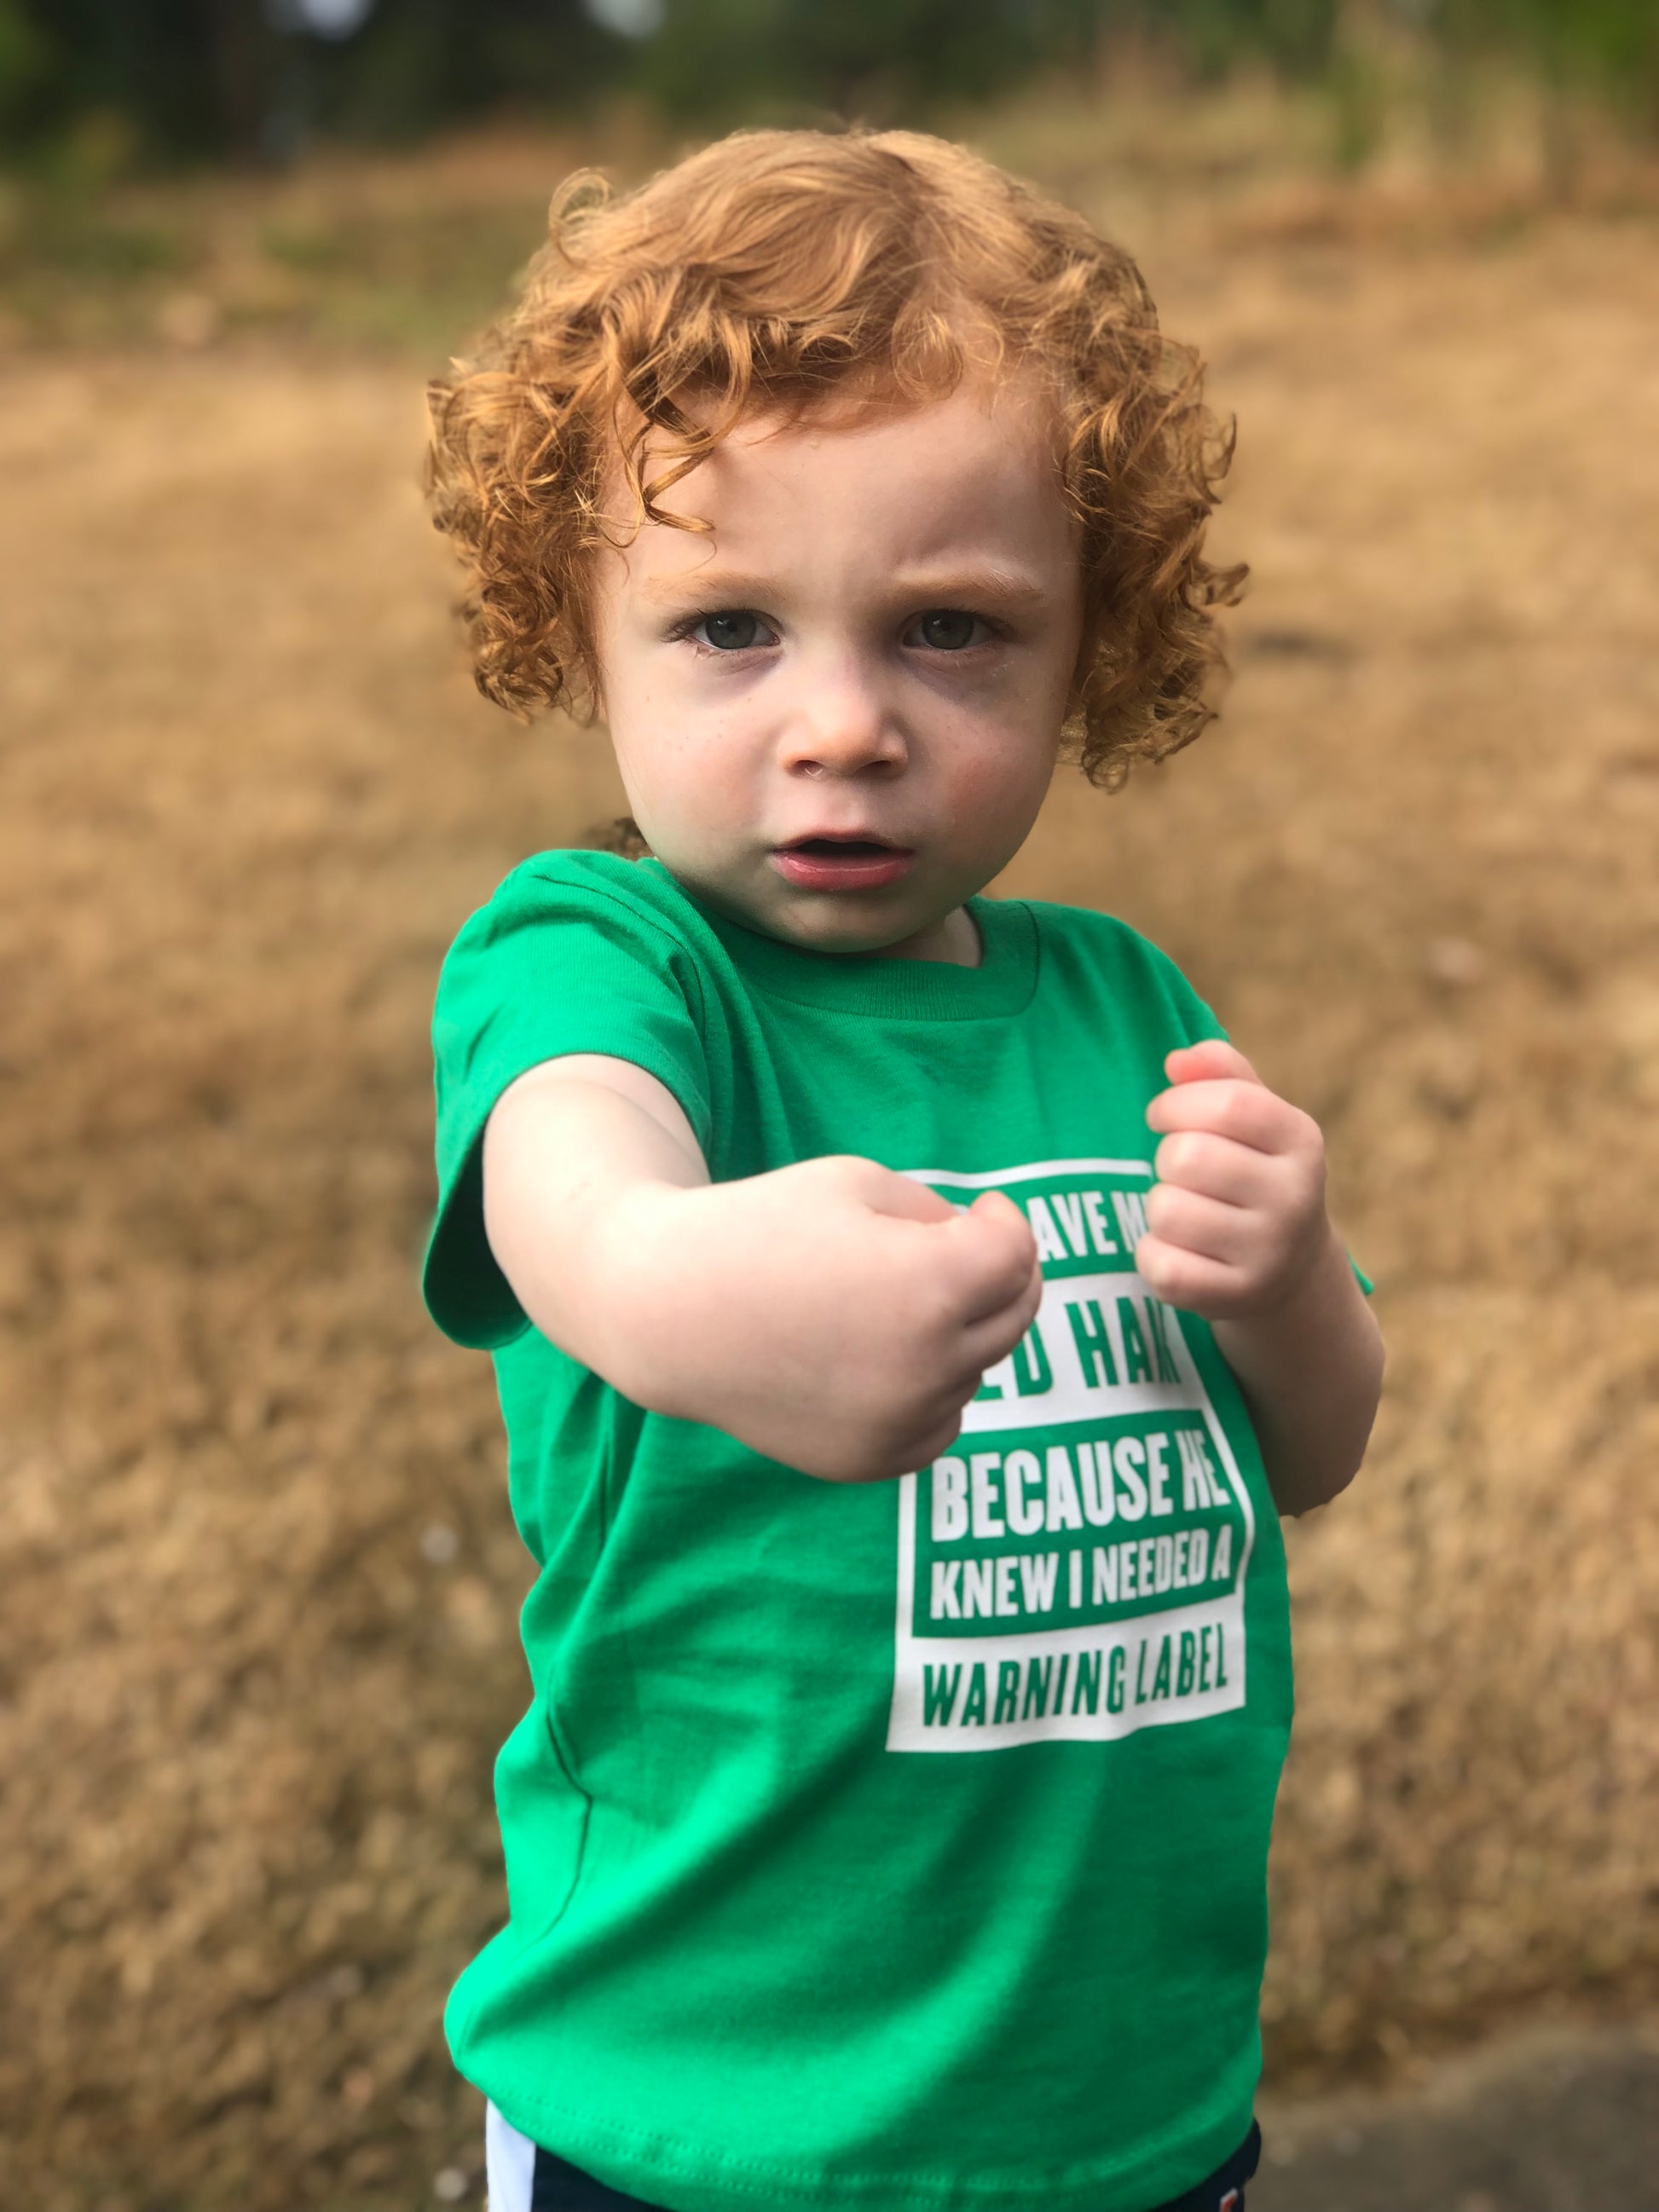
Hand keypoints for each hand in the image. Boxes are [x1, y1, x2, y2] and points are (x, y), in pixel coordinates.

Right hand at [619, 1159, 1043, 1480]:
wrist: (668, 1313)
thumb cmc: (759, 1230)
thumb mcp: (856, 1183)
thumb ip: (938, 1215)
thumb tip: (990, 1257)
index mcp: (927, 1287)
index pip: (1017, 1253)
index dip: (1004, 1221)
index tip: (979, 1210)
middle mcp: (924, 1367)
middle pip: (1015, 1315)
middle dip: (1001, 1275)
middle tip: (966, 1251)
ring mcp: (898, 1424)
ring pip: (977, 1368)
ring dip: (959, 1331)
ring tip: (892, 1300)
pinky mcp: (871, 1462)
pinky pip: (941, 1421)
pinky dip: (932, 1387)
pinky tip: (885, 1355)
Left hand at [1137, 1039, 1330, 1321]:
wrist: (1291, 1270)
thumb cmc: (1255, 1171)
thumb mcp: (1254, 1116)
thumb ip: (1220, 1074)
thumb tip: (1178, 1061)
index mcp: (1302, 1141)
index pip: (1229, 1103)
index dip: (1177, 1102)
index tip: (1163, 1116)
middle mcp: (1295, 1198)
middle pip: (1187, 1156)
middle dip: (1166, 1158)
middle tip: (1182, 1172)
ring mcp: (1269, 1253)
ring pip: (1167, 1211)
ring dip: (1159, 1207)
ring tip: (1186, 1212)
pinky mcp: (1235, 1297)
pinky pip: (1160, 1266)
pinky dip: (1153, 1255)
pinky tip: (1180, 1251)